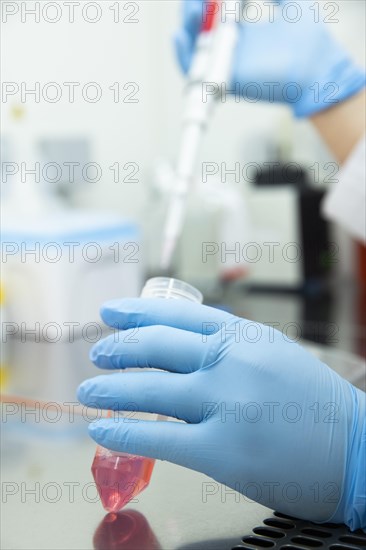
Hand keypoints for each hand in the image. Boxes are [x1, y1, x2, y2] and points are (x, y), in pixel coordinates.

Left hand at [77, 298, 364, 528]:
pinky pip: (158, 438)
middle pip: (156, 346)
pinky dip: (123, 433)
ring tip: (89, 390)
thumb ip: (231, 345)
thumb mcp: (275, 354)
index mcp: (244, 336)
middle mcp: (230, 362)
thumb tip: (184, 343)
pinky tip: (103, 430)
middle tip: (98, 353)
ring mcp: (224, 404)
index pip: (177, 314)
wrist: (359, 449)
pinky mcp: (221, 450)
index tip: (111, 312)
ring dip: (110, 389)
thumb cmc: (317, 403)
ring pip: (149, 390)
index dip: (138, 311)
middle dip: (118, 348)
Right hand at [174, 0, 364, 116]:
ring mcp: (227, 63)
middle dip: (193, 8)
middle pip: (200, 26)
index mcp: (244, 29)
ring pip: (193, 46)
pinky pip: (194, 73)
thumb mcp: (293, 4)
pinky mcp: (225, 80)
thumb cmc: (310, 40)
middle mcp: (232, 47)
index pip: (215, 12)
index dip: (208, 1)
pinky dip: (182, 55)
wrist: (317, 70)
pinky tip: (179, 34)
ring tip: (192, 9)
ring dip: (187, 25)